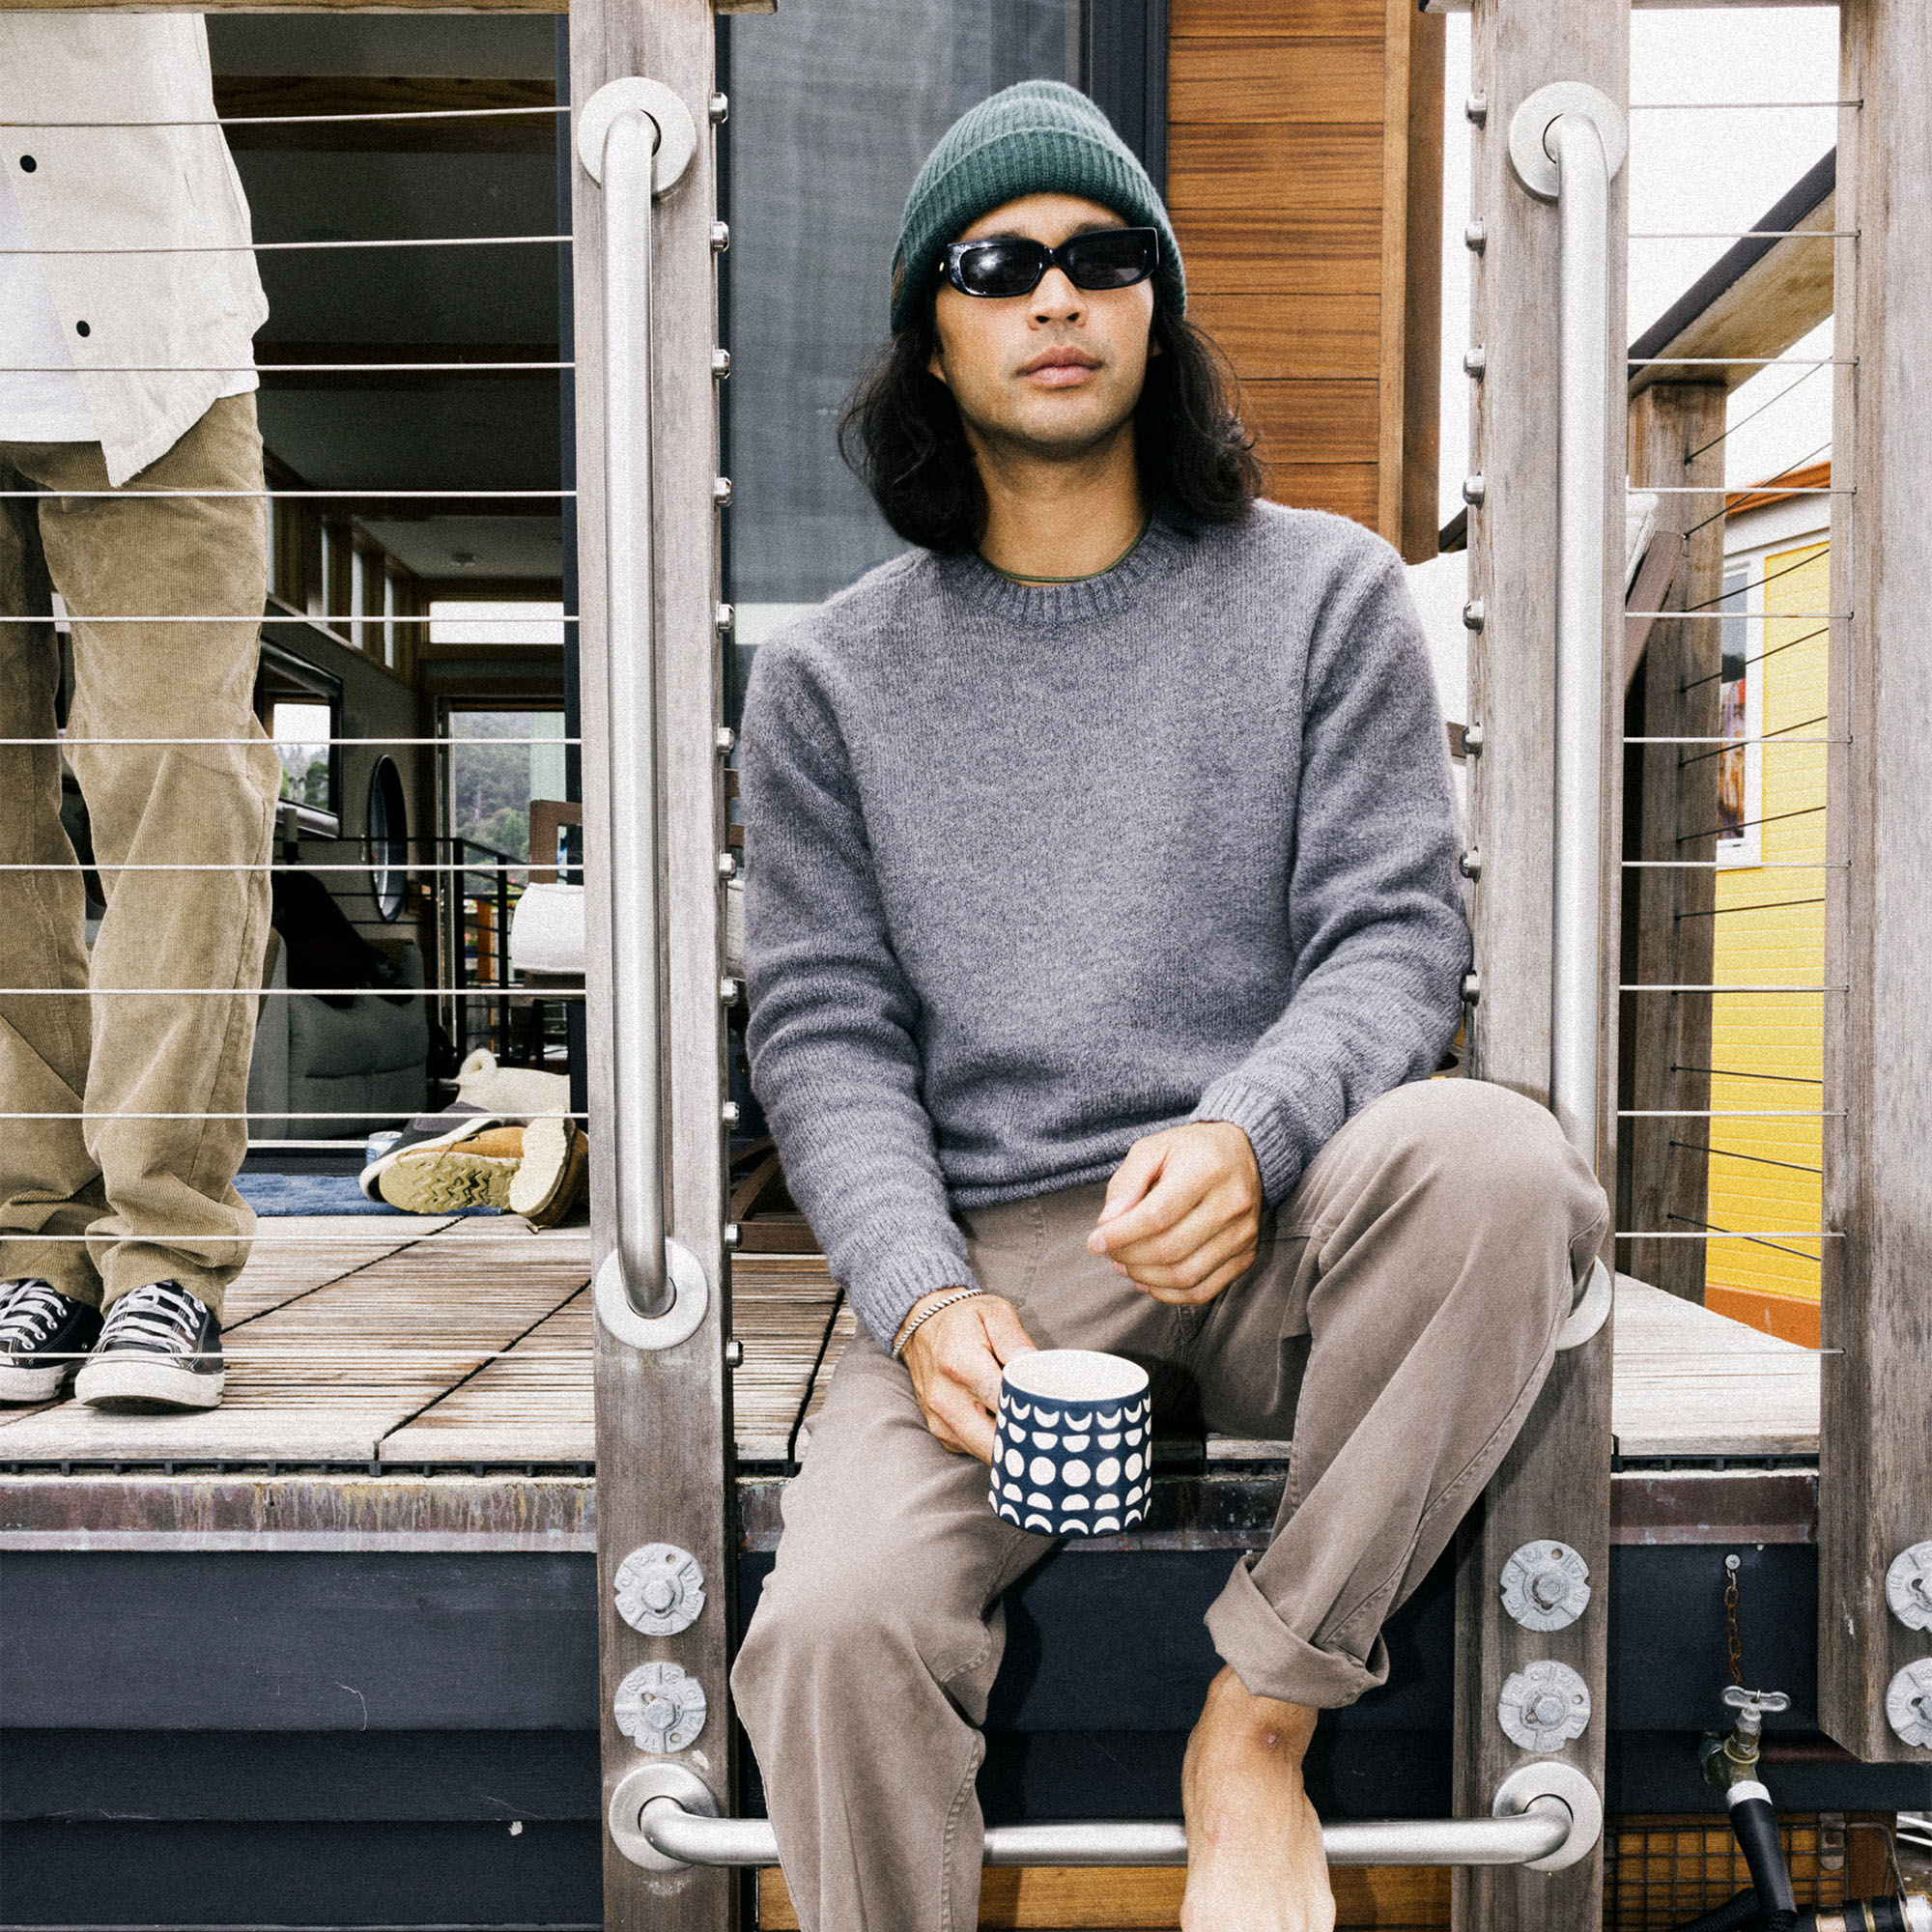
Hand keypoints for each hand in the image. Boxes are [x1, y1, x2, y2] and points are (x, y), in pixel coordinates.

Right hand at [893, 1290, 1036, 1462]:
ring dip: (1011, 1446)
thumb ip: (1015, 1338)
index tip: (1057, 1414)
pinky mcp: (940, 1433)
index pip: (1005, 1404)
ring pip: (986, 1452)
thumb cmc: (966, 1320)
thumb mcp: (994, 1312)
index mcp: (961, 1365)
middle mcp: (946, 1399)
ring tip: (1034, 1430)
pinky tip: (1007, 1427)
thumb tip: (1033, 1364)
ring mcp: (940, 1420)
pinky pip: (974, 1450)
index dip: (1033, 1413)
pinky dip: (993, 1445)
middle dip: (1026, 1439)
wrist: (922, 1328)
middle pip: (996, 1440)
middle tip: (1053, 1431)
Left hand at [1086, 1120, 1262, 1306]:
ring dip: (1145, 1278)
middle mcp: (1232, 1204)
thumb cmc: (1190, 1151)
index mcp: (1207, 1170)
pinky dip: (1169, 1294)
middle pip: (1170, 1249)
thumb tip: (1108, 1223)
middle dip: (1129, 1257)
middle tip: (1110, 1252)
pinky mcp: (1246, 1256)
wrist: (1242, 1155)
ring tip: (1125, 1265)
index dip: (1121, 1235)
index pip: (1158, 1215)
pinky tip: (1150, 1279)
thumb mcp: (1152, 1148)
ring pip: (1185, 1276)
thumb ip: (1126, 1183)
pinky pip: (1203, 1291)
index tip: (1096, 1241)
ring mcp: (1243, 1234)